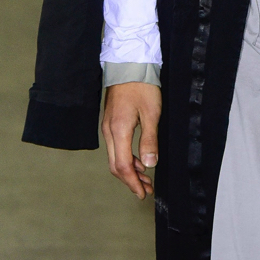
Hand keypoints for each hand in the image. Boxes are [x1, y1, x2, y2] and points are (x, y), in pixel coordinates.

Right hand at [102, 81, 161, 198]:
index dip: (133, 182)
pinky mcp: (111, 123)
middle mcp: (109, 132)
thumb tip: (149, 165)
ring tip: (146, 179)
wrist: (129, 65)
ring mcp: (108, 127)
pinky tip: (140, 161)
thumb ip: (149, 140)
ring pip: (115, 158)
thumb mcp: (151, 113)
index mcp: (118, 131)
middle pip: (116, 165)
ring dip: (130, 171)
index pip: (123, 166)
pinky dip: (127, 159)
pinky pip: (116, 148)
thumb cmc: (142, 87)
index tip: (143, 193)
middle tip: (146, 190)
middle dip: (131, 180)